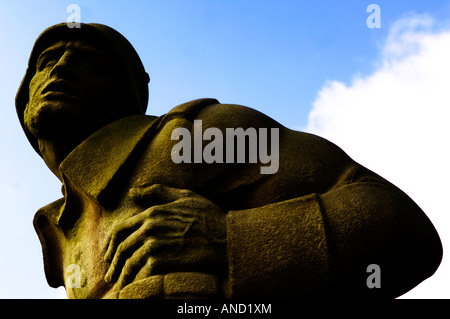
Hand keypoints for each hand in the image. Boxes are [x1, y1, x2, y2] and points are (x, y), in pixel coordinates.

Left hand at [103, 184, 226, 289]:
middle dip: (112, 263)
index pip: (121, 229)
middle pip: (121, 247)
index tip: (109, 254)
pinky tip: (134, 286)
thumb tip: (133, 191)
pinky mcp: (162, 261)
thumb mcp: (185, 196)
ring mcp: (155, 244)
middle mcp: (150, 227)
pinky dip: (135, 280)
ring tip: (119, 284)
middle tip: (110, 274)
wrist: (226, 238)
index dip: (111, 244)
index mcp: (153, 212)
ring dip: (121, 275)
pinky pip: (140, 272)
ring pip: (128, 262)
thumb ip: (157, 192)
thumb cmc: (209, 216)